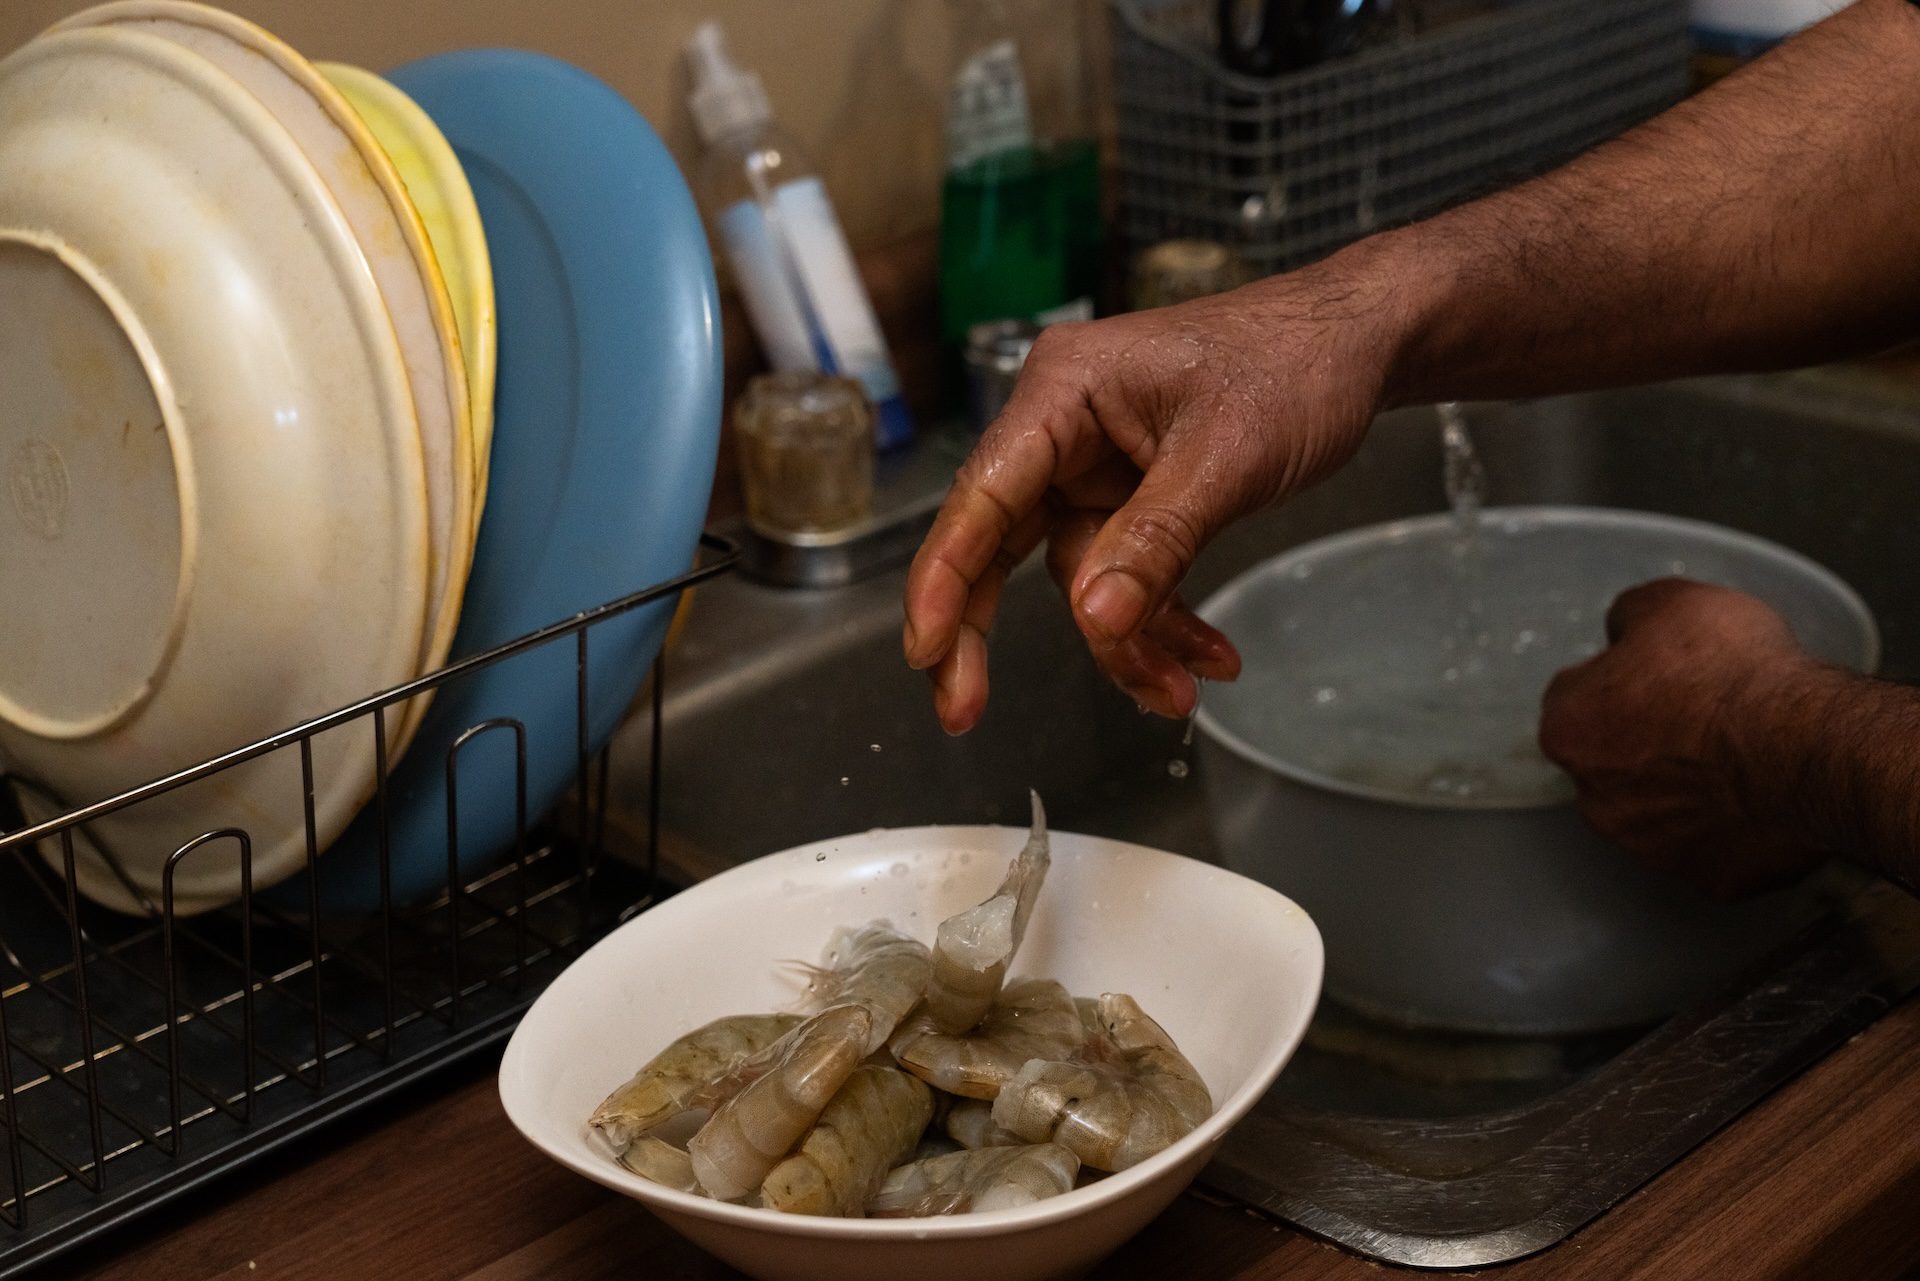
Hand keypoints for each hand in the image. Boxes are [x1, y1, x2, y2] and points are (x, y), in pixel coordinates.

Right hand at [903, 251, 1410, 732]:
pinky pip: (1125, 574)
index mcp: (1063, 391)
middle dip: (989, 631)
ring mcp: (1095, 464)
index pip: (982, 493)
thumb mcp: (1226, 460)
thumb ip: (1153, 544)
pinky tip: (1207, 655)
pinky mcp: (1133, 494)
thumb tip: (1092, 620)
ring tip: (1178, 690)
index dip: (943, 578)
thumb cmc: (1295, 366)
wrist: (1360, 344)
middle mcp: (1063, 427)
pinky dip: (1161, 620)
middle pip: (997, 541)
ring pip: (1077, 576)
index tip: (926, 651)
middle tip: (963, 712)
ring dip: (1125, 641)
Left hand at [1538, 578, 1828, 897]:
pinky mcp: (1709, 880)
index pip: (1577, 698)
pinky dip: (1735, 829)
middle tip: (1704, 717)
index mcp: (1569, 730)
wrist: (1805, 745)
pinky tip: (1763, 801)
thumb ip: (1628, 619)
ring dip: (1686, 790)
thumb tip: (1624, 632)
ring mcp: (1651, 848)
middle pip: (1613, 762)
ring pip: (1660, 811)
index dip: (1621, 680)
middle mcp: (1595, 800)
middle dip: (1648, 742)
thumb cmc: (1730, 672)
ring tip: (1739, 758)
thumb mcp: (1667, 604)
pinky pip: (1716, 848)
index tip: (1660, 674)